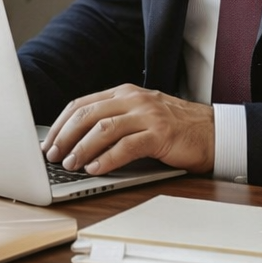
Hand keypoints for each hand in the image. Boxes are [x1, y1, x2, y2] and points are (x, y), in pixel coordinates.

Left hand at [41, 84, 214, 175]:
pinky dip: (106, 159)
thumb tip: (77, 142)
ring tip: (70, 164)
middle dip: (65, 136)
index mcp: (126, 93)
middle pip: (88, 114)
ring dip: (82, 148)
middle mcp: (134, 99)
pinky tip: (96, 169)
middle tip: (52, 155)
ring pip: (103, 129)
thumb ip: (115, 121)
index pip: (82, 103)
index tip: (48, 142)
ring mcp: (148, 115)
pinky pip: (126, 146)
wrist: (214, 132)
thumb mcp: (141, 115)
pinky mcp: (160, 134)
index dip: (61, 124)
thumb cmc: (176, 128)